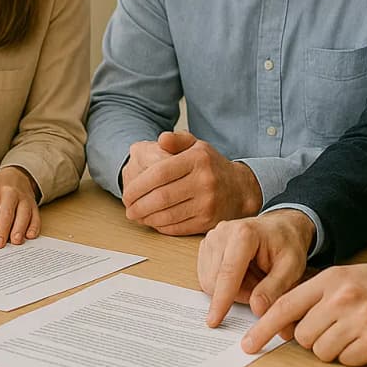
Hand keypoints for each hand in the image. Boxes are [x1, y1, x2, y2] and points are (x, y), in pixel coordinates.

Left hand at [0, 166, 40, 247]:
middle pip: (7, 212)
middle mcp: (10, 193)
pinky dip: (33, 227)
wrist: (16, 176)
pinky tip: (29, 236)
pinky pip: (36, 217)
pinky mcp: (34, 205)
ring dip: (19, 229)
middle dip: (2, 229)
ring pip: (23, 214)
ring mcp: (24, 199)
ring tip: (14, 241)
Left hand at [122, 131, 263, 234]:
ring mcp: (208, 204)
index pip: (159, 174)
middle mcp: (204, 182)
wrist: (240, 189)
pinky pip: (177, 227)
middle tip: (128, 208)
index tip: (126, 193)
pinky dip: (160, 226)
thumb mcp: (197, 146)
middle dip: (138, 205)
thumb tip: (161, 139)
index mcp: (197, 160)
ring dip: (146, 218)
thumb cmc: (211, 166)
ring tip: (136, 215)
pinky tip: (152, 222)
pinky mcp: (208, 222)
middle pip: (161, 197)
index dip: (138, 186)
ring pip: (168, 215)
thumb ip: (177, 140)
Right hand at [198, 209, 314, 327]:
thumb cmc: (287, 245)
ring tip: (253, 277)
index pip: (228, 273)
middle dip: (237, 294)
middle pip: (216, 280)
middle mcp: (222, 232)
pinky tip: (242, 274)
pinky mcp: (206, 246)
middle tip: (262, 287)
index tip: (214, 321)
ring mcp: (211, 238)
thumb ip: (275, 289)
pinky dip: (225, 284)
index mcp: (243, 234)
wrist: (281, 227)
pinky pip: (208, 276)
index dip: (221, 300)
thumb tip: (256, 310)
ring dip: (232, 290)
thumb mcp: (292, 268)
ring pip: (210, 280)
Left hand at [241, 261, 366, 365]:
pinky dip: (353, 356)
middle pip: (303, 336)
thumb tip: (281, 325)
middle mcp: (342, 298)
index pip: (285, 307)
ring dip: (334, 349)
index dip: (263, 328)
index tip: (249, 344)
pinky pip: (347, 360)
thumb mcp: (342, 279)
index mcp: (329, 280)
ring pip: (323, 352)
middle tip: (334, 328)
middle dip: (313, 339)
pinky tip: (366, 340)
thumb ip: (313, 298)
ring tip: (352, 332)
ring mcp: (360, 319)